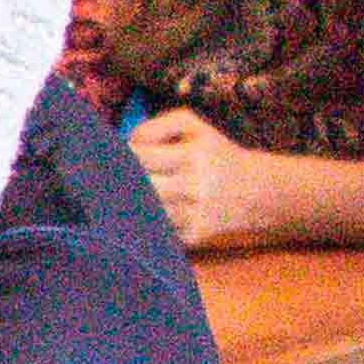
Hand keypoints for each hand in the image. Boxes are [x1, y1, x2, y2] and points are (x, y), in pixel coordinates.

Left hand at [126, 105, 282, 250]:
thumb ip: (157, 126)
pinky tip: (142, 211)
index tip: (114, 155)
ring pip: (143, 210)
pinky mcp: (191, 237)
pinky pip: (154, 229)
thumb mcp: (194, 127)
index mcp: (195, 156)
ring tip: (124, 193)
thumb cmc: (213, 154)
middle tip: (107, 178)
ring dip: (128, 202)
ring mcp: (194, 215)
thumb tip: (127, 143)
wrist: (256, 192)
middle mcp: (195, 187)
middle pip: (138, 186)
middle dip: (120, 181)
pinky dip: (144, 220)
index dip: (121, 155)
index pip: (139, 156)